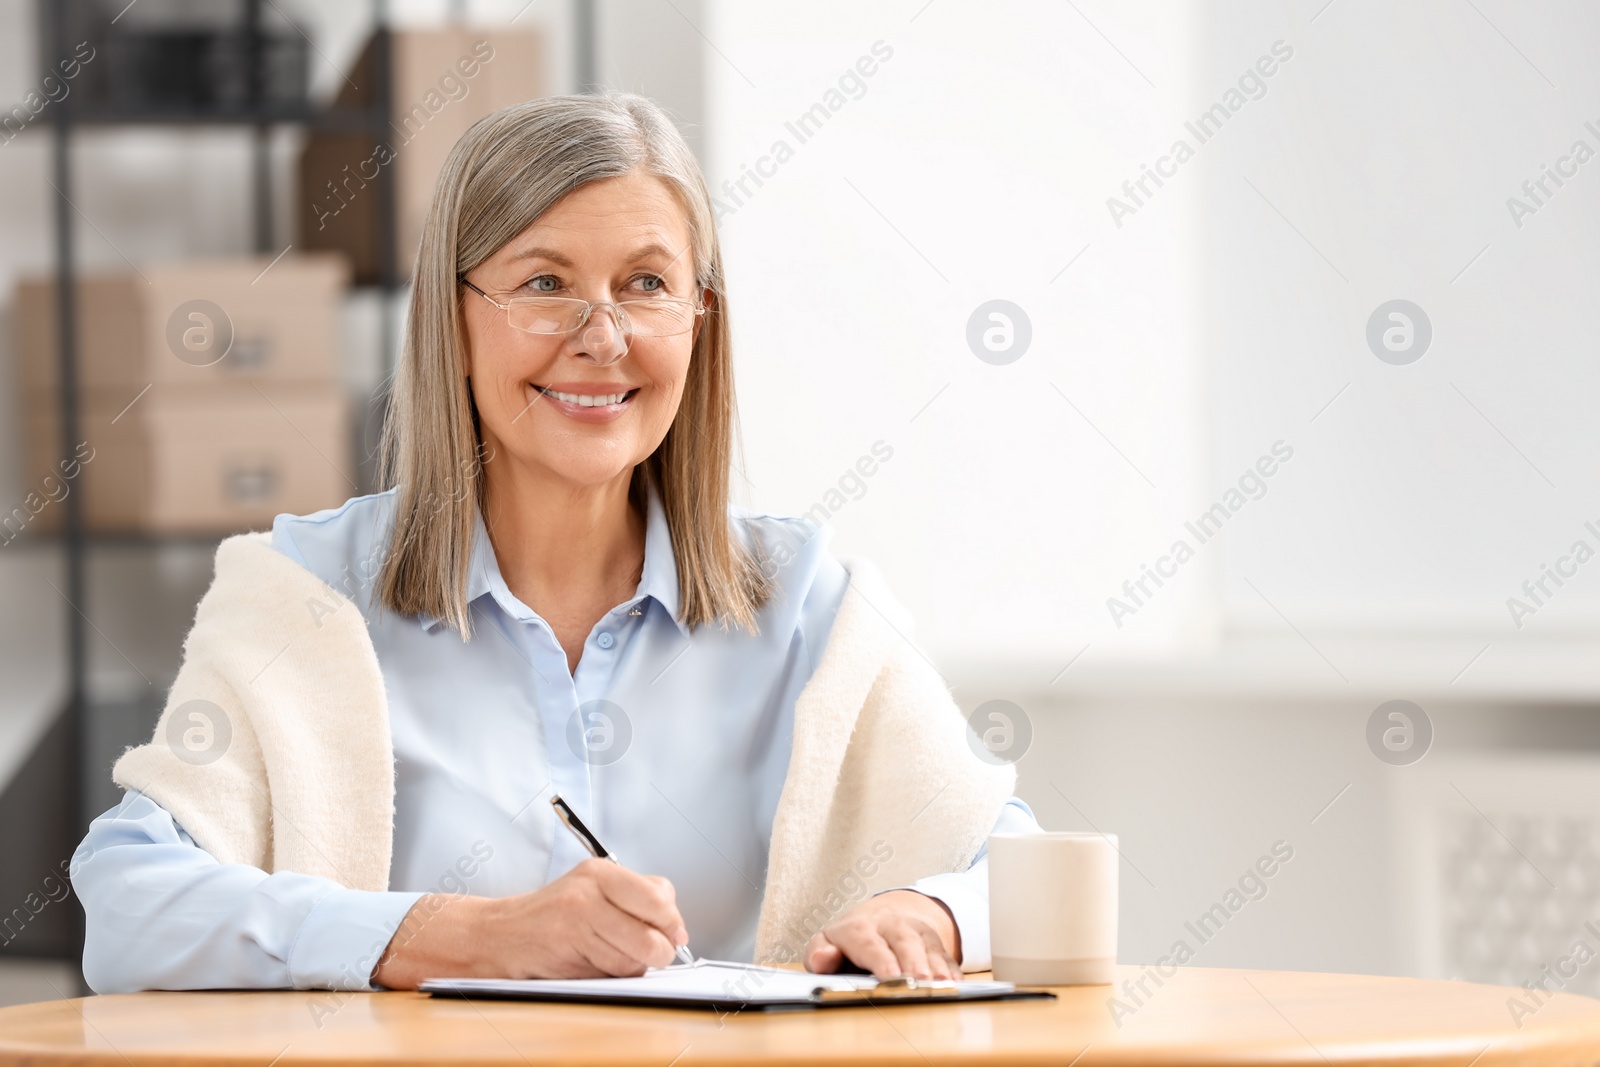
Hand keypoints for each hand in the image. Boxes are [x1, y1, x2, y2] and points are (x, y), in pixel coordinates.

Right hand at [370, 858, 687, 988]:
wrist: (499, 934)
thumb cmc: (553, 914)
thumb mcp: (595, 889)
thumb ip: (637, 899)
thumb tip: (676, 928)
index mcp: (601, 872)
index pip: (659, 897)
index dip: (672, 922)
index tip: (674, 933)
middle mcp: (588, 893)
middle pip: (652, 935)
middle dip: (658, 952)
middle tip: (652, 953)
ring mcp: (575, 922)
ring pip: (633, 959)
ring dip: (631, 967)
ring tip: (609, 954)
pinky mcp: (565, 951)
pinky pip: (609, 974)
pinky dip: (609, 976)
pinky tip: (592, 962)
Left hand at [803, 890, 961, 979]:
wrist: (881, 916)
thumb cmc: (849, 941)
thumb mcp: (827, 942)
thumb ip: (818, 954)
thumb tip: (822, 960)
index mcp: (858, 928)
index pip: (868, 942)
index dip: (880, 959)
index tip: (890, 977)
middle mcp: (889, 925)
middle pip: (903, 940)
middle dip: (913, 962)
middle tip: (920, 982)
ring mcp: (914, 931)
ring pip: (927, 945)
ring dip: (936, 966)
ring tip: (942, 984)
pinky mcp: (933, 941)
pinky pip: (945, 953)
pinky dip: (951, 968)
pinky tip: (955, 983)